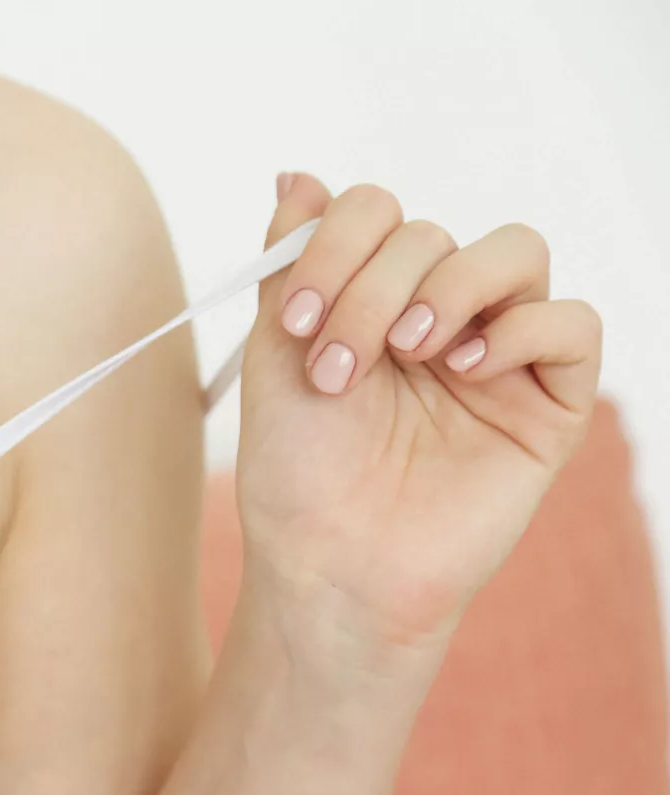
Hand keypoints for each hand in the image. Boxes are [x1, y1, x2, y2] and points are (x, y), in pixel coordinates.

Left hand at [236, 173, 603, 665]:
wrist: (329, 566)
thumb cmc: (298, 472)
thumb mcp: (277, 356)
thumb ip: (291, 266)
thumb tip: (295, 174)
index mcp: (371, 298)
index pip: (377, 213)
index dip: (336, 243)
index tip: (294, 319)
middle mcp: (438, 314)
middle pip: (431, 235)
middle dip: (372, 289)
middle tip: (337, 365)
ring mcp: (498, 354)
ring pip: (515, 252)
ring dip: (449, 288)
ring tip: (407, 353)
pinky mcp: (549, 402)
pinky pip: (571, 323)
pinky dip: (522, 328)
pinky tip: (464, 369)